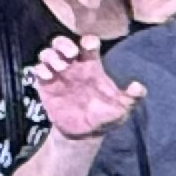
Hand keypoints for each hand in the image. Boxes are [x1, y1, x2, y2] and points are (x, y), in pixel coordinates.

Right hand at [30, 34, 144, 138]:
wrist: (84, 134)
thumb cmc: (105, 116)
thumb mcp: (122, 108)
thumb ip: (131, 98)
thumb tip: (138, 87)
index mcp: (92, 66)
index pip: (88, 44)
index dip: (88, 41)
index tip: (88, 46)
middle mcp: (73, 66)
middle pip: (62, 43)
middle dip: (64, 44)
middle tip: (71, 54)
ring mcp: (58, 75)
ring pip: (47, 53)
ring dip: (51, 56)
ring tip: (60, 68)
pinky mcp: (45, 86)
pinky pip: (37, 69)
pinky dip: (40, 69)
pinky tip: (49, 77)